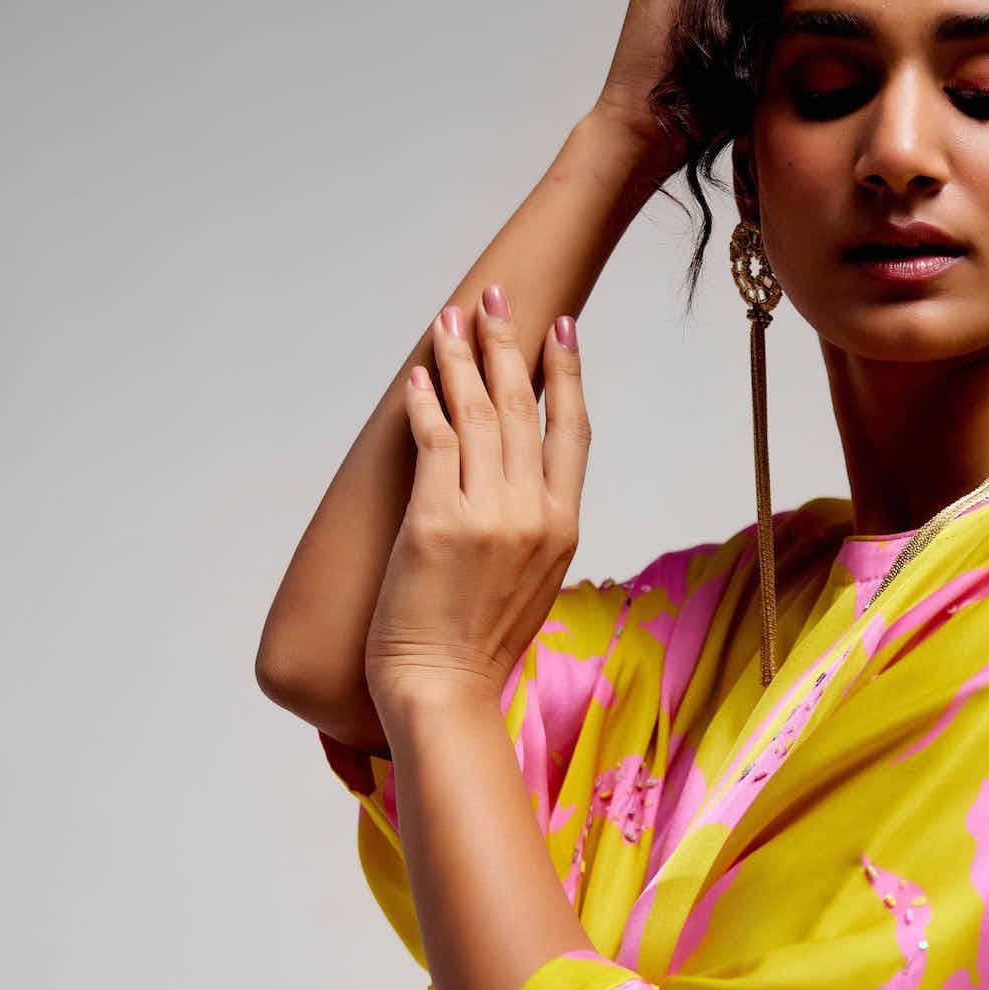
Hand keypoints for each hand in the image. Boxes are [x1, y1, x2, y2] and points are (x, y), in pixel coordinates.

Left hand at [364, 288, 590, 720]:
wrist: (446, 693)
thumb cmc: (478, 650)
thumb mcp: (530, 584)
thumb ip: (530, 530)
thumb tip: (514, 490)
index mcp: (563, 527)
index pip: (572, 431)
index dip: (568, 374)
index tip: (562, 328)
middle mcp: (532, 513)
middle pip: (524, 407)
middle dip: (508, 343)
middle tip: (497, 296)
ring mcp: (487, 515)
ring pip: (479, 413)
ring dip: (462, 357)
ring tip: (450, 317)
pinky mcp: (437, 521)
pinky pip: (434, 440)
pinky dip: (424, 400)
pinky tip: (416, 372)